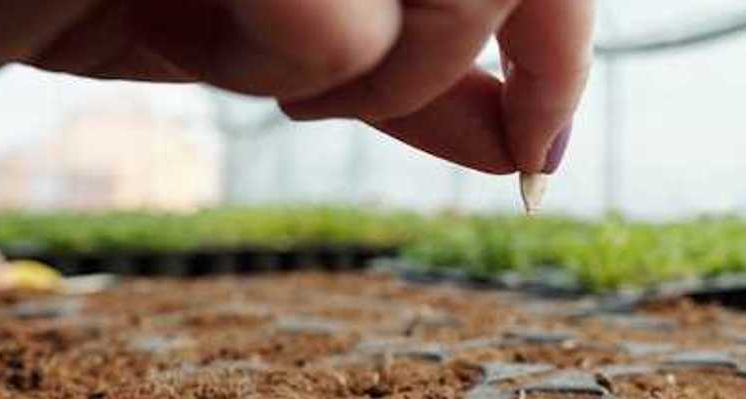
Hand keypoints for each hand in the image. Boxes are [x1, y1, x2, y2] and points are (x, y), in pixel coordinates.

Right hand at [0, 0, 594, 174]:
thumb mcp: (277, 31)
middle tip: (359, 105)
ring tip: (246, 59)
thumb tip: (528, 138)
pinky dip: (279, 64)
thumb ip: (407, 75)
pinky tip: (185, 37)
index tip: (540, 140)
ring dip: (364, 70)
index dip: (559, 38)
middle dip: (456, 64)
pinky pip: (339, 18)